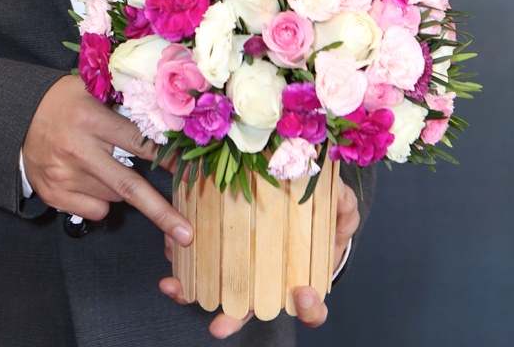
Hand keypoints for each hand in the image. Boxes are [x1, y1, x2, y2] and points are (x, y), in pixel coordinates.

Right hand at [22, 74, 193, 244]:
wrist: (16, 117)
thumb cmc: (63, 100)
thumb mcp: (92, 90)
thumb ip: (123, 105)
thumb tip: (166, 123)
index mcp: (91, 120)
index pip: (139, 143)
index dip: (168, 158)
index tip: (191, 173)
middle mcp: (78, 151)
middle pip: (129, 186)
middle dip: (161, 212)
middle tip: (185, 234)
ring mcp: (65, 177)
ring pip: (114, 197)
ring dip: (123, 187)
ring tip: (105, 162)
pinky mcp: (55, 194)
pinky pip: (95, 209)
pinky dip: (102, 199)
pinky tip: (90, 177)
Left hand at [159, 178, 359, 336]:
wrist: (287, 189)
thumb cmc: (315, 205)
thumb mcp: (335, 205)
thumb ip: (341, 208)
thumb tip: (343, 207)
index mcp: (300, 275)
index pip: (309, 304)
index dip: (308, 308)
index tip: (302, 293)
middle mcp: (267, 278)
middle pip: (253, 308)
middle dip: (234, 318)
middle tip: (220, 325)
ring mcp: (240, 264)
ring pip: (218, 287)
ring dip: (196, 291)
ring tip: (178, 289)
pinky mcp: (215, 242)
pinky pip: (198, 256)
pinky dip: (183, 260)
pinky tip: (170, 254)